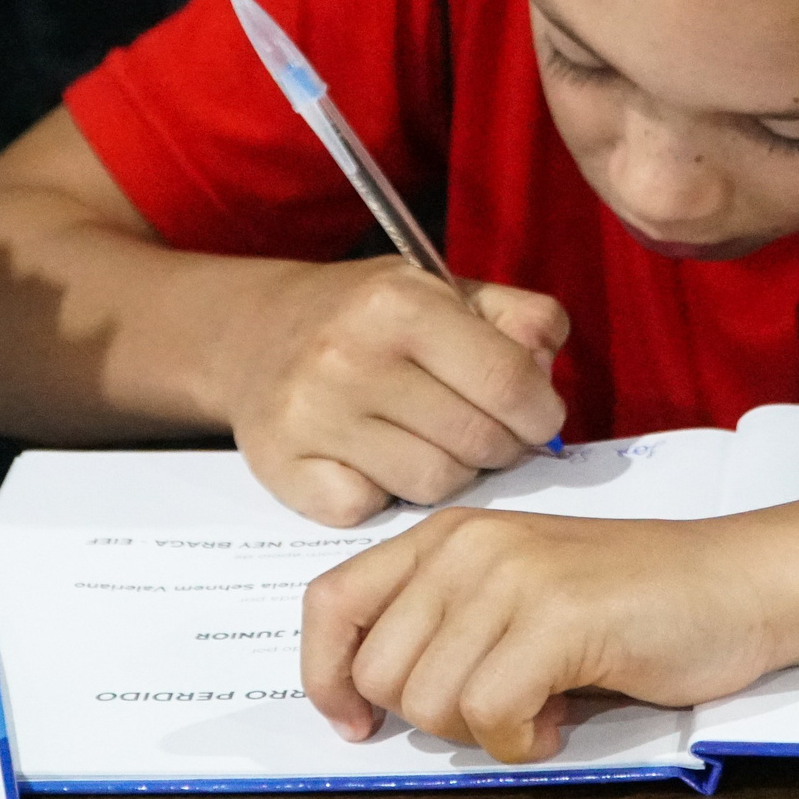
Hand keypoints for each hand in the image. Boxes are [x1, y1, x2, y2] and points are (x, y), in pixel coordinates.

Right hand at [216, 258, 569, 526]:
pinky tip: (375, 462)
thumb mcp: (445, 289)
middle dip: (500, 445)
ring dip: (447, 472)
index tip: (539, 419)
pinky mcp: (285, 468)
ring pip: (433, 485)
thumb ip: (518, 318)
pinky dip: (383, 495)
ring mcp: (312, 416)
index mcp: (399, 303)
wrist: (253, 332)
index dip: (540, 412)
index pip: (508, 381)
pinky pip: (371, 510)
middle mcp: (349, 356)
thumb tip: (545, 378)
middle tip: (486, 432)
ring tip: (431, 443)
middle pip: (477, 440)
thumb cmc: (368, 316)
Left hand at [301, 508, 781, 762]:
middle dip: (433, 717)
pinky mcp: (557, 616)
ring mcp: (511, 575)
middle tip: (501, 705)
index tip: (355, 720)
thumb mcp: (514, 594)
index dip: (326, 674)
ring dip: (486, 731)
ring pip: (431, 701)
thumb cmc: (631, 602)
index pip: (331, 602)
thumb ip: (443, 624)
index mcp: (446, 536)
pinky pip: (490, 714)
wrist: (737, 583)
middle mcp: (467, 545)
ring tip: (542, 704)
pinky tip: (562, 717)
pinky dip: (523, 741)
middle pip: (381, 672)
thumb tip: (367, 698)